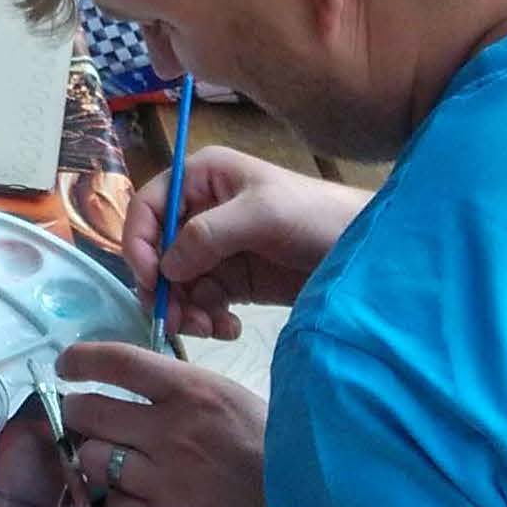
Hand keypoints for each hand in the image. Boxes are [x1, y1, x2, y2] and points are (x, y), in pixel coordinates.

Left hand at [59, 342, 278, 506]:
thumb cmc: (284, 457)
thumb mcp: (238, 403)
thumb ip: (187, 394)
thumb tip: (138, 387)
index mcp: (194, 392)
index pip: (117, 361)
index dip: (80, 360)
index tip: (66, 366)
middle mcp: (169, 431)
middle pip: (86, 411)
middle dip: (79, 413)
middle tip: (90, 421)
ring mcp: (160, 481)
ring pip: (88, 459)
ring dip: (94, 459)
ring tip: (115, 464)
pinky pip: (111, 505)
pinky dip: (118, 502)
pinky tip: (139, 500)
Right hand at [122, 149, 368, 338]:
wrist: (368, 252)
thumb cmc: (317, 216)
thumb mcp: (262, 215)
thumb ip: (207, 235)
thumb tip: (165, 269)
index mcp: (202, 178)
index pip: (147, 207)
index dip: (138, 243)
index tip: (151, 280)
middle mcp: (201, 210)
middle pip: (157, 252)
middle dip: (164, 288)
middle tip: (179, 319)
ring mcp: (217, 248)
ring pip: (176, 283)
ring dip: (185, 309)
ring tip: (210, 328)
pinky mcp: (234, 279)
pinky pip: (201, 302)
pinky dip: (206, 319)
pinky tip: (228, 328)